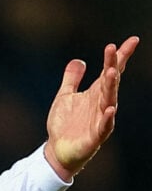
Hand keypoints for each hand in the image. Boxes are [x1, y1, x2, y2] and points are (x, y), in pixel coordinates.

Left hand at [44, 36, 138, 179]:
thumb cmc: (65, 124)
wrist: (58, 150)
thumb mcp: (65, 96)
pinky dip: (107, 118)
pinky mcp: (95, 135)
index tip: (132, 40)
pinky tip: (110, 109)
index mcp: (95, 93)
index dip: (120, 56)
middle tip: (113, 49)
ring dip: (111, 86)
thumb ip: (72, 79)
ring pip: (109, 100)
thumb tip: (79, 60)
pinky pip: (103, 126)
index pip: (111, 70)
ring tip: (113, 71)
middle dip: (112, 65)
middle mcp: (101, 103)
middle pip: (109, 81)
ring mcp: (100, 119)